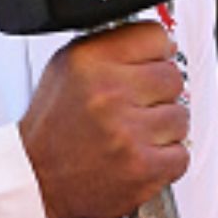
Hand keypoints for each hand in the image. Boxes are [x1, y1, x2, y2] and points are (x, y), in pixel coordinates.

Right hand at [18, 21, 190, 217]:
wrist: (36, 181)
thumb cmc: (53, 128)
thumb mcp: (66, 68)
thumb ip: (111, 47)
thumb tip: (163, 43)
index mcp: (88, 62)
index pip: (155, 36)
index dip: (156, 52)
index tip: (148, 65)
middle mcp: (108, 94)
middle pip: (173, 76)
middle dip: (157, 93)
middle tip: (133, 108)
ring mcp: (128, 133)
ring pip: (180, 116)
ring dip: (161, 129)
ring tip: (131, 135)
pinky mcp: (143, 168)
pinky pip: (181, 154)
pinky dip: (165, 159)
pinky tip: (137, 156)